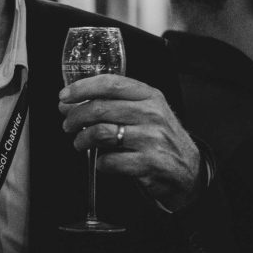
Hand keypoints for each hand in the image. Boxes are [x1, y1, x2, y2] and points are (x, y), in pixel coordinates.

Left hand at [59, 73, 200, 209]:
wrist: (188, 168)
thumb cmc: (160, 137)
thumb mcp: (146, 111)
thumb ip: (114, 104)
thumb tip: (70, 103)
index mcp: (150, 96)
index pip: (111, 83)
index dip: (82, 88)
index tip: (64, 96)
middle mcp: (152, 114)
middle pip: (100, 108)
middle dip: (75, 117)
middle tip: (67, 124)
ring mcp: (151, 138)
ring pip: (101, 133)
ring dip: (82, 140)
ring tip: (79, 143)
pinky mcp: (149, 163)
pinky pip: (111, 161)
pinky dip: (100, 163)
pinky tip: (101, 162)